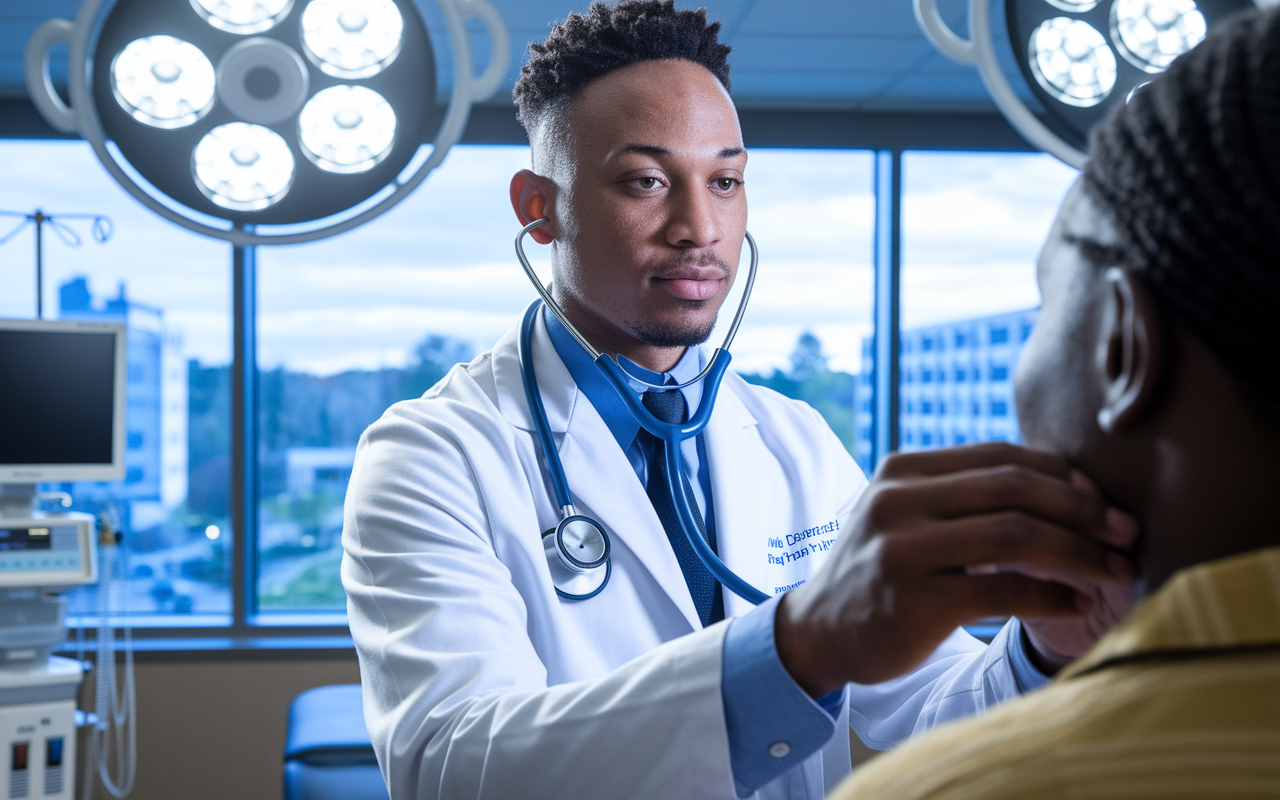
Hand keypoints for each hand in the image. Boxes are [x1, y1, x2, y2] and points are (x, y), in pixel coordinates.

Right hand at [773, 442, 1136, 695]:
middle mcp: (898, 501)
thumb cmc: (879, 572)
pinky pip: (1006, 590)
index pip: (1000, 457)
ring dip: (1081, 553)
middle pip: (1015, 490)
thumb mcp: (905, 516)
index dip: (1063, 475)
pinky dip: (1054, 596)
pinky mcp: (916, 600)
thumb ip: (963, 496)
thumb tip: (1068, 485)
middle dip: (1085, 510)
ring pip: (1017, 535)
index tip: (1105, 501)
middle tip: (1128, 533)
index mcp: (902, 471)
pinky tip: (1079, 604)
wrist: (818, 630)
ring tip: (1116, 570)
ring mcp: (903, 550)